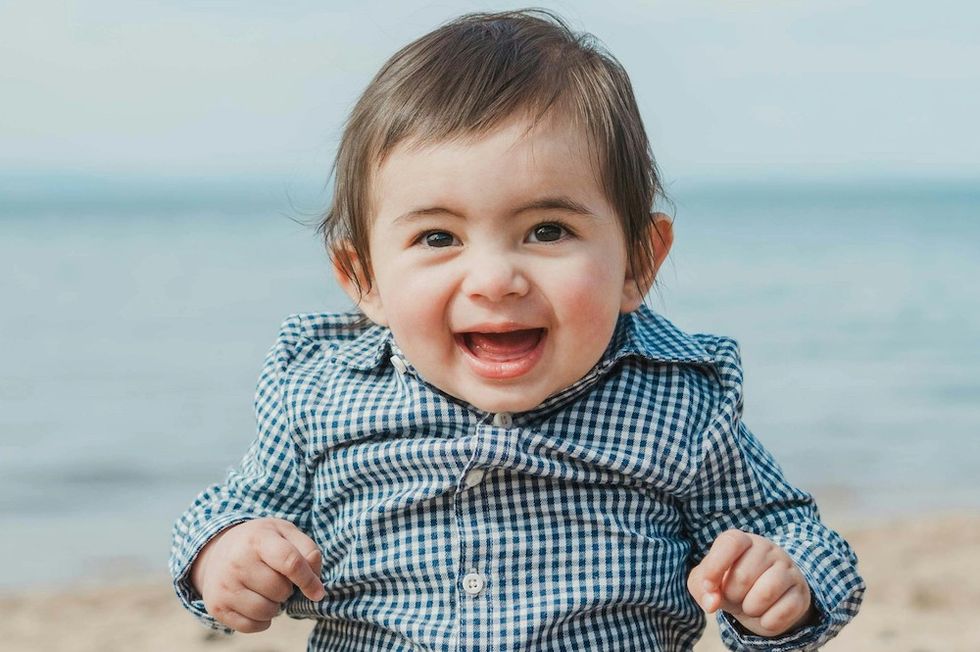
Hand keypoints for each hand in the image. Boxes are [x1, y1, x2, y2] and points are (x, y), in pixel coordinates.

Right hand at [190, 518, 325, 632]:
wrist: (218, 550)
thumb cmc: (261, 542)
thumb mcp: (285, 533)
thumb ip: (308, 550)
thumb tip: (315, 582)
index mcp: (258, 538)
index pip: (290, 562)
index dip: (308, 580)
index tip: (318, 592)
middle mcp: (237, 561)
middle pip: (279, 590)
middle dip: (287, 589)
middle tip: (278, 579)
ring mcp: (224, 585)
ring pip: (266, 611)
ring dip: (275, 606)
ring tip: (268, 591)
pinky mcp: (217, 606)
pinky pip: (251, 626)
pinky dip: (262, 621)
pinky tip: (258, 604)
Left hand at [688, 529, 815, 637]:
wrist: (762, 601)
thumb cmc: (730, 584)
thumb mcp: (708, 583)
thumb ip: (701, 588)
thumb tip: (712, 602)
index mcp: (742, 540)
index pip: (731, 543)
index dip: (716, 566)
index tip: (709, 585)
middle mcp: (768, 549)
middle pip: (743, 576)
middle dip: (732, 595)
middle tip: (735, 595)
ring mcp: (788, 569)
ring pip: (766, 593)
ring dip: (750, 609)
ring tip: (749, 605)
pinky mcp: (801, 593)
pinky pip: (782, 613)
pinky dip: (767, 622)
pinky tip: (765, 615)